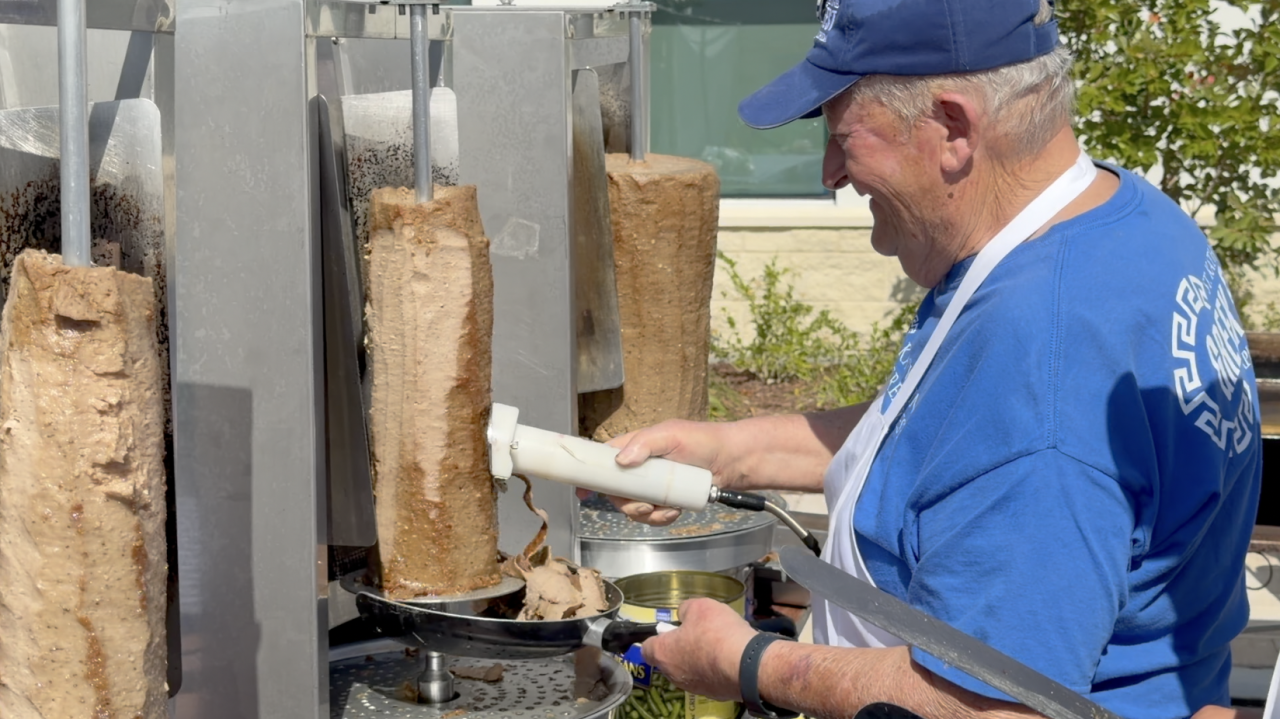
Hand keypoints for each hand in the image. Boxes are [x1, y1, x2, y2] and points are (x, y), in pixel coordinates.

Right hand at [576, 419, 737, 525]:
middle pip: (616, 491)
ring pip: (633, 507)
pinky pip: (652, 517)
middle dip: (626, 503)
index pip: (605, 459)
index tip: (583, 491)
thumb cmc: (703, 441)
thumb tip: (621, 460)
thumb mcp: (671, 435)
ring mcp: (653, 486)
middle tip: (642, 506)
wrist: (732, 462)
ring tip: (665, 508)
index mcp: (636, 447)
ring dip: (646, 513)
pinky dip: (660, 518)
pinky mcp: (666, 501)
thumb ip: (644, 444)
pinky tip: (674, 511)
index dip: (592, 475)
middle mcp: (641, 468)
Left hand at [639, 598, 756, 700]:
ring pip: (689, 670)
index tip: (671, 629)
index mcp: (663, 653)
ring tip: (717, 644)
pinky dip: (714, 668)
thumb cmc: (716, 632)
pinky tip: (728, 657)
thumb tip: (683, 616)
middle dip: (681, 647)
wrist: (746, 664)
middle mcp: (673, 674)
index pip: (646, 648)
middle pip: (669, 659)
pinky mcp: (713, 694)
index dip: (657, 637)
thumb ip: (685, 610)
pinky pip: (708, 677)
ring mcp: (693, 687)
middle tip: (698, 633)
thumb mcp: (699, 607)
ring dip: (698, 658)